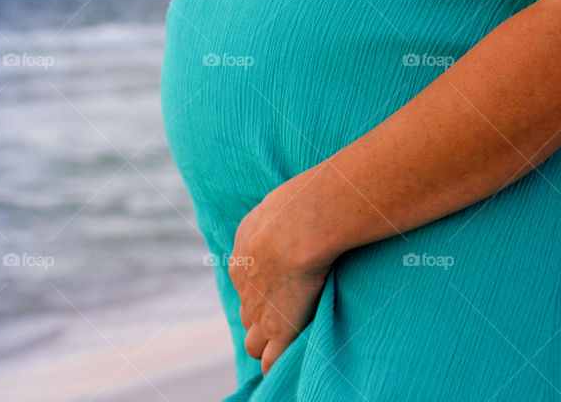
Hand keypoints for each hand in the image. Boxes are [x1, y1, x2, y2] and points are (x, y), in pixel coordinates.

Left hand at [229, 162, 339, 373]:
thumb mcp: (280, 201)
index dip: (263, 289)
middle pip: (247, 314)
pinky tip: (290, 368)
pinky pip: (271, 361)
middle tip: (282, 319)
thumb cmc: (302, 204)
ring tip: (286, 347)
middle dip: (261, 318)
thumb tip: (317, 191)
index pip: (247, 283)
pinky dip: (278, 365)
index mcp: (243, 256)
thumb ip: (286, 209)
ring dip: (268, 344)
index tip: (279, 288)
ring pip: (253, 341)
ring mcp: (261, 311)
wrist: (300, 223)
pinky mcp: (280, 330)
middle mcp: (245, 286)